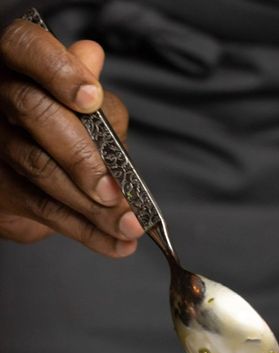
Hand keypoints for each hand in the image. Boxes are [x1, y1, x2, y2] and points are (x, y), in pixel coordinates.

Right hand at [0, 18, 143, 256]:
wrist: (30, 176)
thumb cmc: (67, 131)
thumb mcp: (85, 111)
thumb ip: (92, 96)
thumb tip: (92, 57)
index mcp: (21, 67)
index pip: (26, 47)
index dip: (57, 70)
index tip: (91, 98)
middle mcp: (0, 98)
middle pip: (34, 113)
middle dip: (81, 158)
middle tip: (115, 191)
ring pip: (41, 170)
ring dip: (93, 207)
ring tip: (130, 227)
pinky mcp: (1, 189)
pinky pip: (46, 211)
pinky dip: (88, 232)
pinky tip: (118, 244)